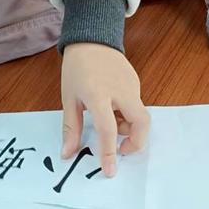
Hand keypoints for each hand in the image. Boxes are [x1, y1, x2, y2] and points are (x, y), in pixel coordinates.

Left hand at [61, 43, 148, 178]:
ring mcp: (131, 85)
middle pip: (141, 123)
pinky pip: (135, 105)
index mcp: (98, 95)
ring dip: (128, 127)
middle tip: (121, 150)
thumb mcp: (69, 98)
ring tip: (110, 122)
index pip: (108, 129)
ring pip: (139, 115)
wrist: (92, 37)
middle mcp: (120, 90)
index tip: (110, 171)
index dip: (109, 152)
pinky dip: (127, 114)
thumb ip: (70, 127)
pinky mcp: (136, 82)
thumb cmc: (76, 68)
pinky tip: (113, 108)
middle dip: (136, 143)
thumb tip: (67, 154)